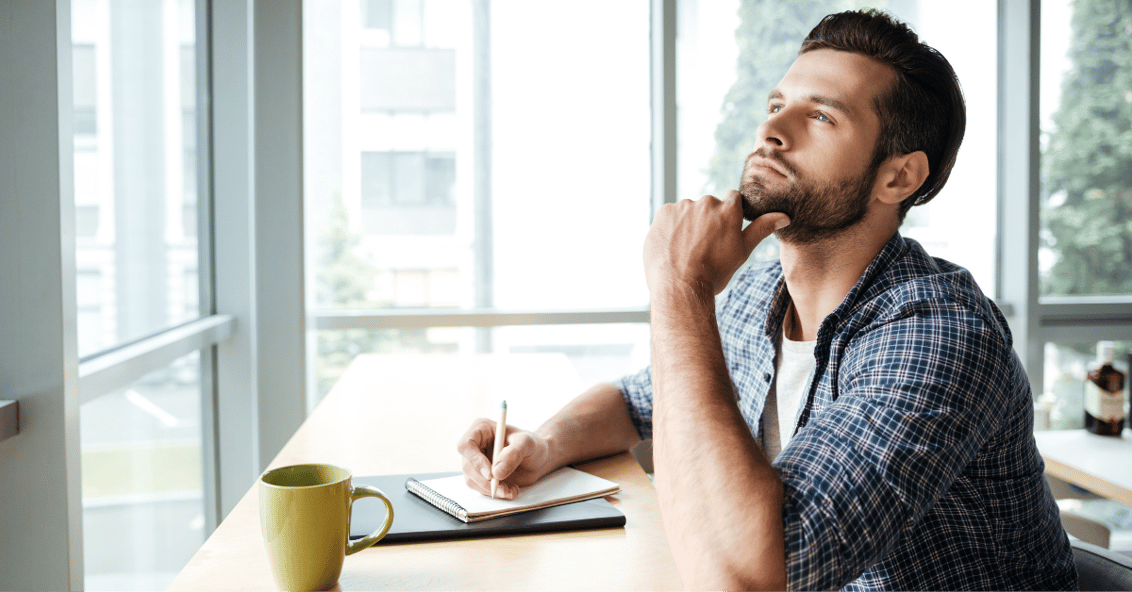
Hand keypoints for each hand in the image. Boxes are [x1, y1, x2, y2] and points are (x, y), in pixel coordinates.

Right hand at [456, 418, 554, 499]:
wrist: (538, 459)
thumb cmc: (533, 445)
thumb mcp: (527, 443)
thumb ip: (514, 453)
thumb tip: (496, 471)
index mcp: (482, 429)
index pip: (466, 445)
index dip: (475, 461)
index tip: (490, 474)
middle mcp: (476, 445)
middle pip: (468, 466)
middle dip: (485, 481)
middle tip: (503, 488)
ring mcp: (477, 462)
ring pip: (472, 480)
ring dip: (491, 489)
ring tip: (511, 489)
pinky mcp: (481, 476)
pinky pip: (481, 488)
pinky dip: (495, 493)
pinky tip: (510, 489)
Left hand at [644, 191, 788, 296]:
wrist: (681, 286)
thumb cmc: (715, 272)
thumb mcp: (742, 251)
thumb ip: (761, 228)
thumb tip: (784, 216)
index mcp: (729, 209)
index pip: (733, 199)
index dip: (728, 216)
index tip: (722, 231)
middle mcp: (706, 202)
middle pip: (708, 206)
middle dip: (707, 221)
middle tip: (703, 247)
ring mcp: (683, 206)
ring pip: (688, 211)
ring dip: (687, 224)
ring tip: (686, 250)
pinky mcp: (663, 212)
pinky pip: (669, 216)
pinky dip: (670, 228)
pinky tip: (672, 246)